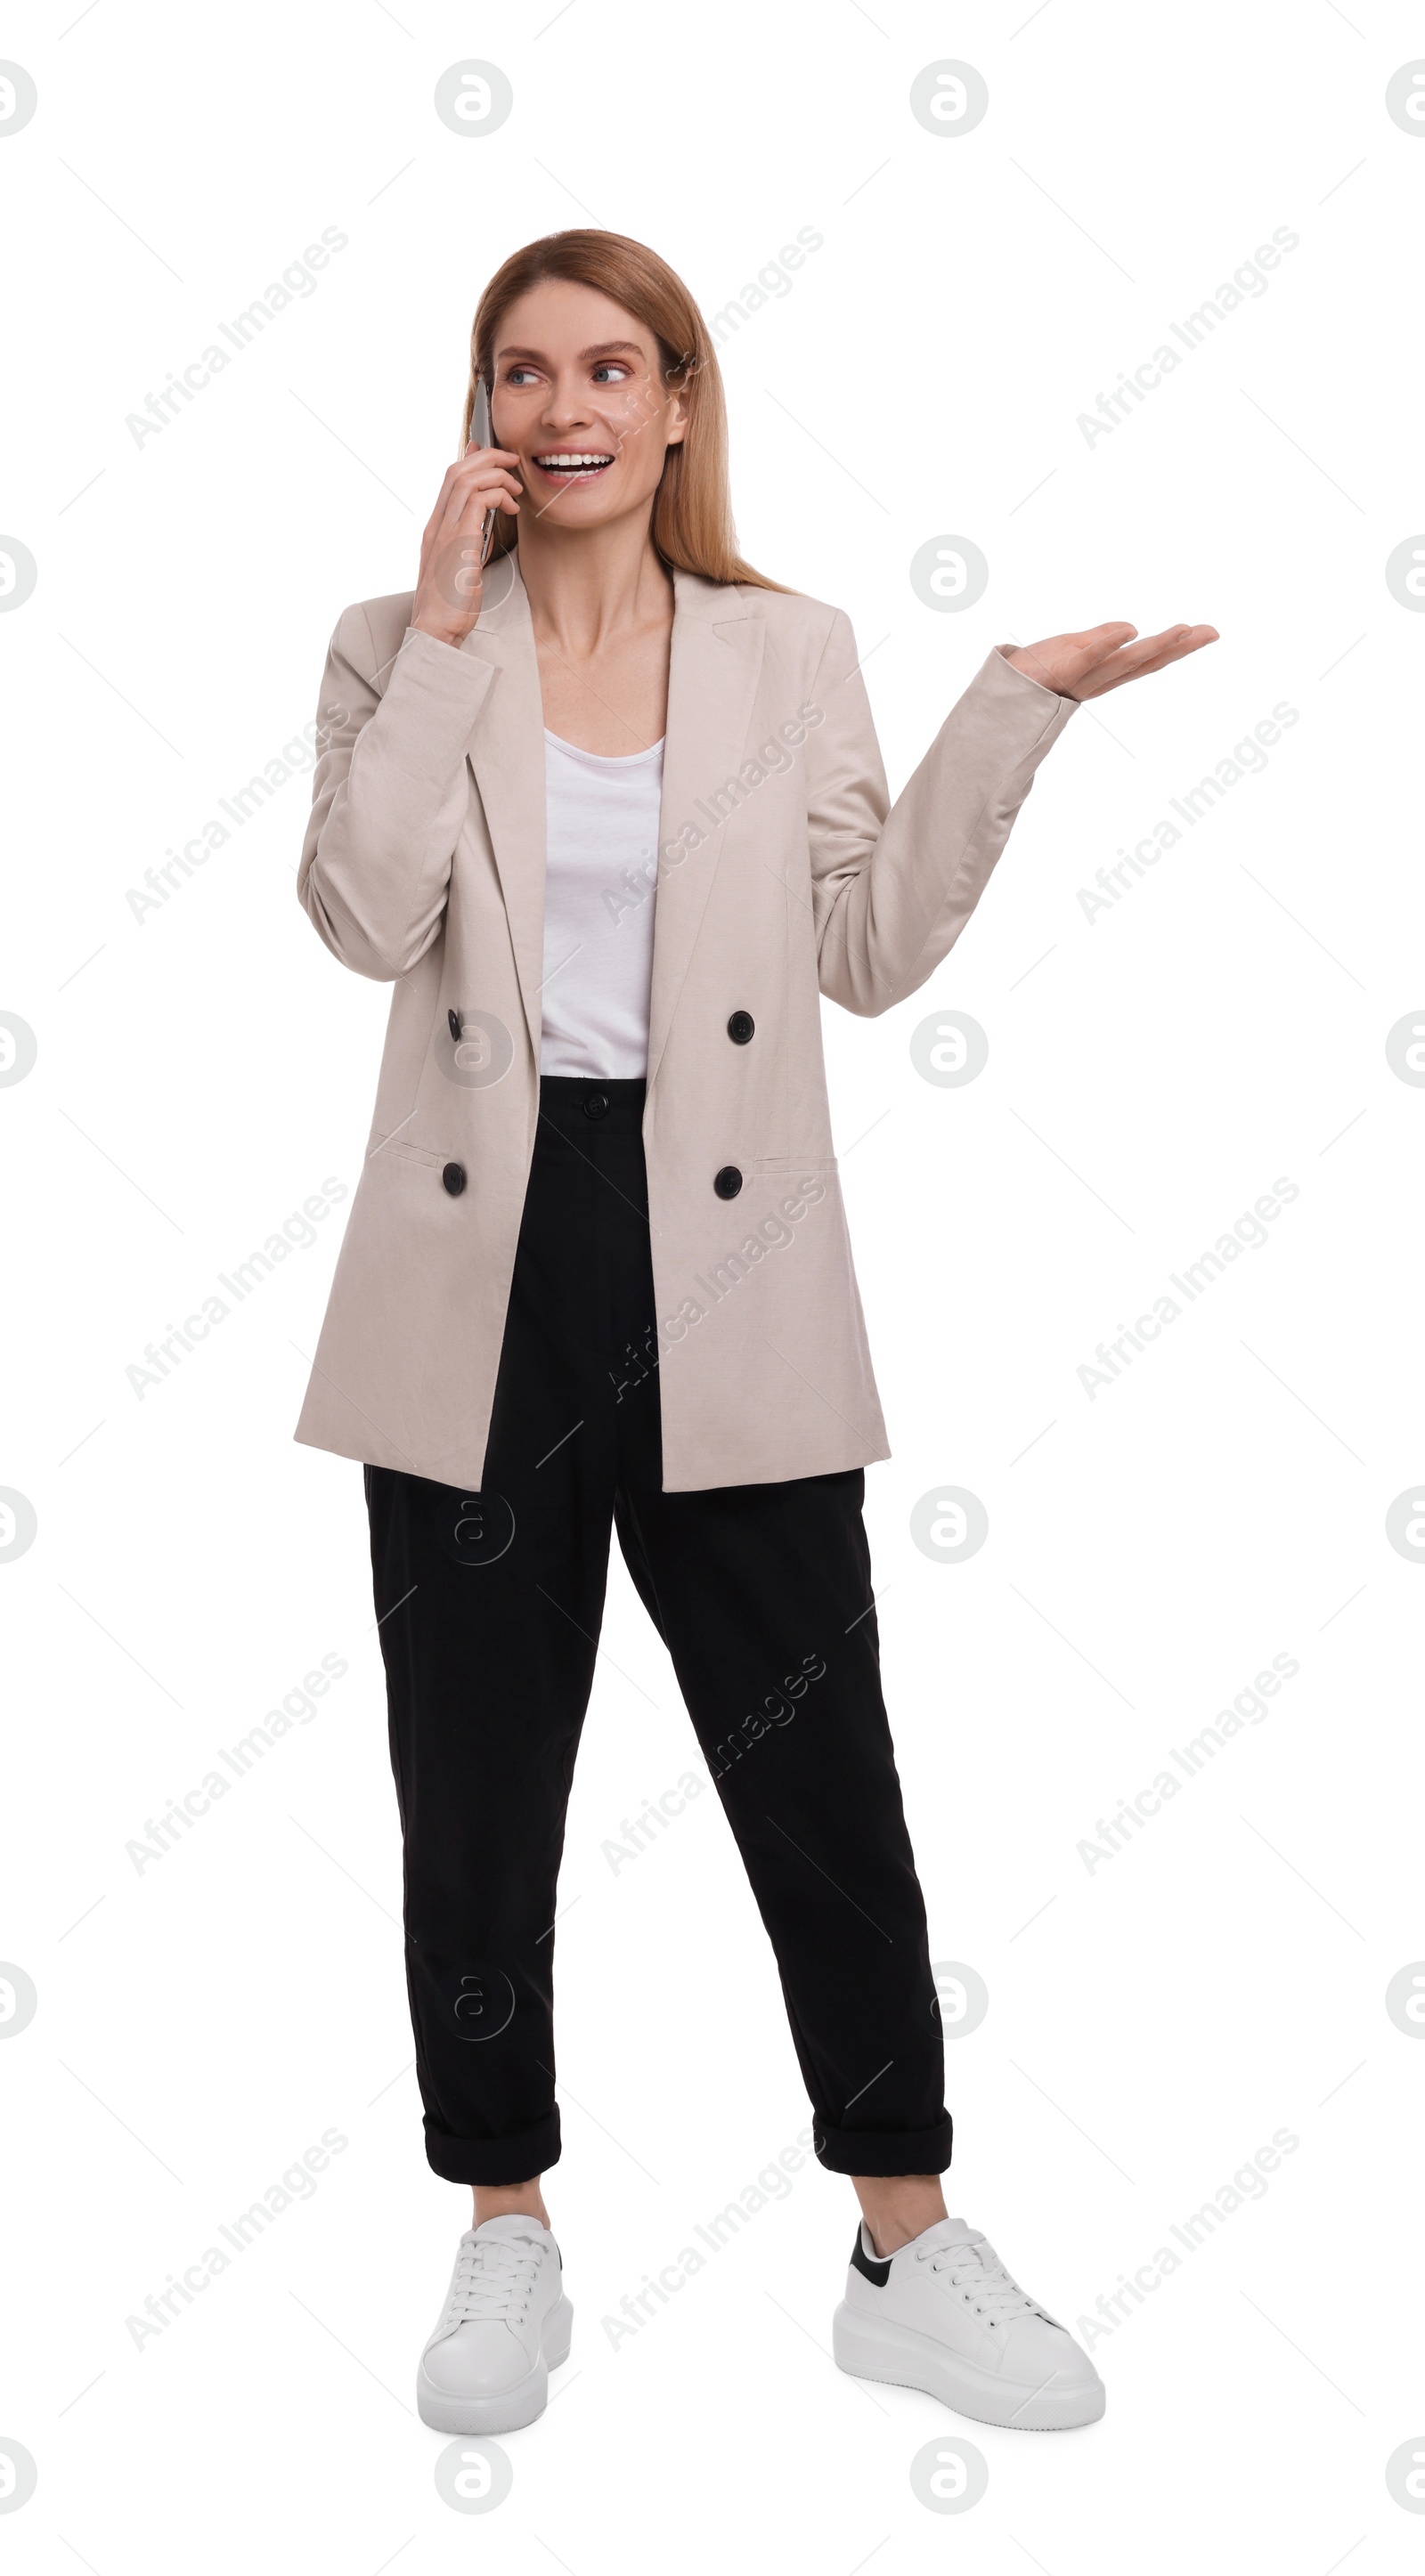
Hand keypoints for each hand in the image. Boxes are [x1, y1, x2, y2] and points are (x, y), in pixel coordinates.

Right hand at [410, 442, 522, 648]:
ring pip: (467, 478)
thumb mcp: (460, 566)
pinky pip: (479, 500)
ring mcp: (444, 531)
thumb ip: (469, 541)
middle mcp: (436, 524)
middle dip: (488, 458)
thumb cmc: (450, 606)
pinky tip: (512, 509)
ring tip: (516, 488)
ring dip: (497, 474)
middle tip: (513, 463)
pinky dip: (499, 495)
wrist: (436, 631)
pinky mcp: (459, 542)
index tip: (494, 457)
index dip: (473, 459)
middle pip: (457, 469)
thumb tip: (484, 524)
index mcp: (435, 528)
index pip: (450, 479)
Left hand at [1003, 620, 1217, 700]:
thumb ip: (1100, 639)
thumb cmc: (1033, 672)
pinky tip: (1130, 631)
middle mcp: (1099, 680)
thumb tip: (1130, 629)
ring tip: (1184, 630)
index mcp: (1104, 674)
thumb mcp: (1072, 648)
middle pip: (1146, 662)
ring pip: (1126, 662)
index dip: (1178, 647)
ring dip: (1157, 645)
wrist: (997, 694)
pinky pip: (1089, 657)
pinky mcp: (1063, 670)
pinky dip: (1108, 644)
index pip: (1147, 659)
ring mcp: (1083, 678)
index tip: (1208, 632)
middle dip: (1180, 648)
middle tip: (1211, 633)